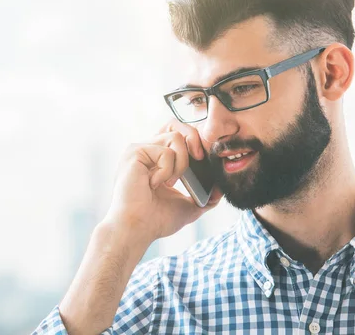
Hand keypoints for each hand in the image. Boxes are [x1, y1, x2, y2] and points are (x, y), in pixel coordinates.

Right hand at [104, 118, 222, 242]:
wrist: (138, 229)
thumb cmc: (156, 220)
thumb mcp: (188, 206)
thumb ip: (204, 196)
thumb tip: (220, 189)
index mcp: (156, 159)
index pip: (177, 135)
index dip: (194, 141)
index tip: (203, 160)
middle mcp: (146, 151)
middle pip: (176, 125)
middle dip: (194, 139)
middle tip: (199, 158)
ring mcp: (139, 149)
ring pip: (175, 137)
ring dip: (181, 162)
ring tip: (169, 182)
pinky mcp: (134, 152)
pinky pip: (166, 151)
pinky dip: (167, 170)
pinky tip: (154, 184)